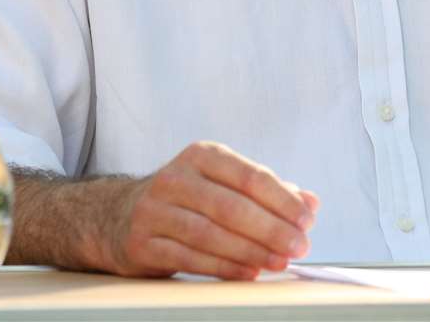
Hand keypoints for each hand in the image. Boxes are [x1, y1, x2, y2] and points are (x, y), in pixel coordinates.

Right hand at [108, 141, 319, 279]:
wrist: (120, 217)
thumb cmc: (187, 200)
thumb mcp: (224, 184)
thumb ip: (268, 192)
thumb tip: (310, 203)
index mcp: (202, 156)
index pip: (249, 176)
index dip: (281, 199)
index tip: (307, 220)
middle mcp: (176, 178)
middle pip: (231, 206)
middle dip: (271, 229)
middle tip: (298, 246)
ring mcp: (155, 210)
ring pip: (210, 233)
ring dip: (250, 251)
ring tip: (278, 263)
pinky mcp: (143, 242)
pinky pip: (189, 257)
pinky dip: (223, 267)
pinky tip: (247, 273)